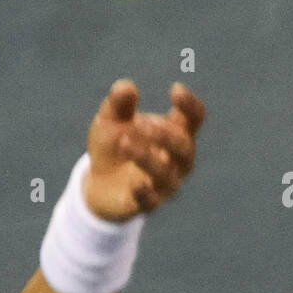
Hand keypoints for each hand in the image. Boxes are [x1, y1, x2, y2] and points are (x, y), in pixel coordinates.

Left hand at [83, 79, 205, 221]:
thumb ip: (118, 104)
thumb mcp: (110, 120)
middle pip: (184, 147)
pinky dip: (146, 193)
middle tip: (140, 124)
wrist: (97, 182)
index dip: (190, 105)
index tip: (175, 89)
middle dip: (165, 135)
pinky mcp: (147, 204)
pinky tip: (136, 183)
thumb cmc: (113, 145)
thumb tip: (126, 87)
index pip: (194, 118)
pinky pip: (153, 202)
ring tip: (124, 143)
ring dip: (147, 158)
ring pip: (168, 175)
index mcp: (174, 133)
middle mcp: (176, 160)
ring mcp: (164, 184)